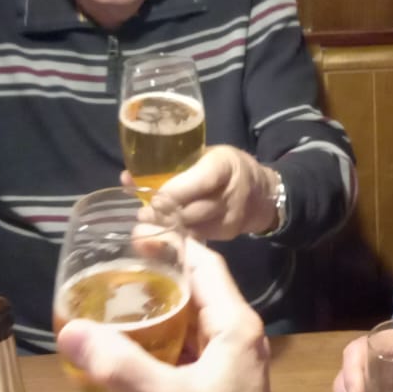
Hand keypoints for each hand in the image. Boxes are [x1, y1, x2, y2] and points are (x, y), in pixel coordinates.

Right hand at [56, 240, 283, 391]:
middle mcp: (236, 333)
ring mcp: (229, 359)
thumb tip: (71, 330)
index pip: (204, 263)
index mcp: (234, 323)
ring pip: (190, 319)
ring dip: (155, 309)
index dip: (170, 243)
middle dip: (154, 276)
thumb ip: (120, 366)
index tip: (131, 233)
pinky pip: (187, 347)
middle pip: (195, 287)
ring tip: (111, 303)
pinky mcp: (219, 382)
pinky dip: (159, 339)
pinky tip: (128, 347)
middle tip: (108, 271)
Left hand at [127, 145, 281, 240]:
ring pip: (190, 227)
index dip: (170, 193)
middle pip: (189, 210)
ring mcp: (229, 217)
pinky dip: (179, 234)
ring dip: (167, 226)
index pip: (196, 183)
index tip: (150, 198)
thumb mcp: (206, 155)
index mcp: (223, 166)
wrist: (264, 193)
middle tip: (142, 216)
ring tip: (148, 224)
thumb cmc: (227, 168)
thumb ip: (173, 166)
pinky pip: (196, 236)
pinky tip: (167, 230)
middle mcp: (229, 194)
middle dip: (162, 214)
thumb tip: (128, 177)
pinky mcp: (227, 234)